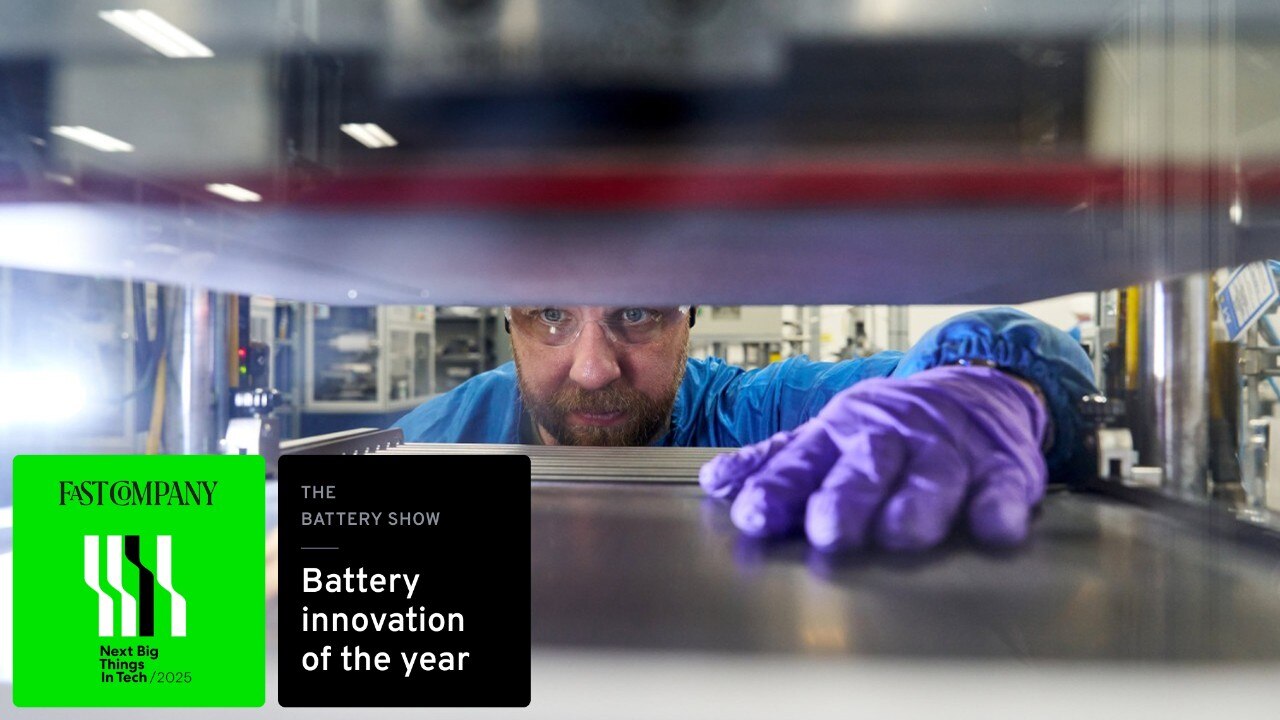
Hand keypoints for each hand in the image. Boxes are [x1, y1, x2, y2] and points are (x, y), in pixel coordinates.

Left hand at [698, 365, 1049, 550]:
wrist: (974, 389)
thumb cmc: (890, 426)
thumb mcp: (828, 436)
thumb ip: (778, 463)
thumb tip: (718, 482)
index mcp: (841, 433)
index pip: (803, 461)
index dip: (779, 488)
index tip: (754, 514)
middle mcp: (891, 437)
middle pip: (867, 464)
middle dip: (846, 496)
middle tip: (828, 530)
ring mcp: (947, 450)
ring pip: (933, 474)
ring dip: (917, 503)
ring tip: (902, 532)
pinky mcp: (1001, 466)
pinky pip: (1003, 486)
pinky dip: (999, 507)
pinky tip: (993, 527)